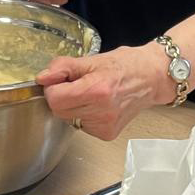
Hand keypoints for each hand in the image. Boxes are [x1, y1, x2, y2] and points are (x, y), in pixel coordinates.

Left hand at [36, 44, 173, 140]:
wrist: (152, 78)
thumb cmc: (125, 65)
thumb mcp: (92, 59)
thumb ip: (63, 67)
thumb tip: (42, 78)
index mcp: (97, 90)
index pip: (55, 99)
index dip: (53, 88)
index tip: (61, 79)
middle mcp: (102, 112)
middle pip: (60, 111)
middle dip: (63, 97)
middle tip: (79, 84)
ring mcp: (105, 125)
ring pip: (69, 119)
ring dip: (73, 107)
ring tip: (92, 93)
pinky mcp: (107, 134)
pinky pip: (82, 126)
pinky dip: (85, 115)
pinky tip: (99, 105)